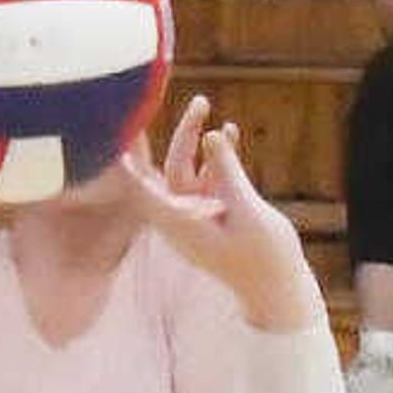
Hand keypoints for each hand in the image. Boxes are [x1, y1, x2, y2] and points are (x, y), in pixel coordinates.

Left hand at [116, 97, 318, 327]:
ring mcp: (199, 215)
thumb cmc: (265, 259)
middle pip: (169, 169)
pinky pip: (208, 178)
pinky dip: (216, 157)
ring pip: (187, 169)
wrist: (279, 291)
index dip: (126, 158)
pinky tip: (229, 131)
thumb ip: (227, 172)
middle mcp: (183, 217)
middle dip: (180, 134)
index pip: (142, 186)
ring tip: (204, 103)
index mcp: (180, 222)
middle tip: (199, 101)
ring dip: (195, 139)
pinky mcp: (217, 213)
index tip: (114, 129)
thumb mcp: (248, 212)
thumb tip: (211, 134)